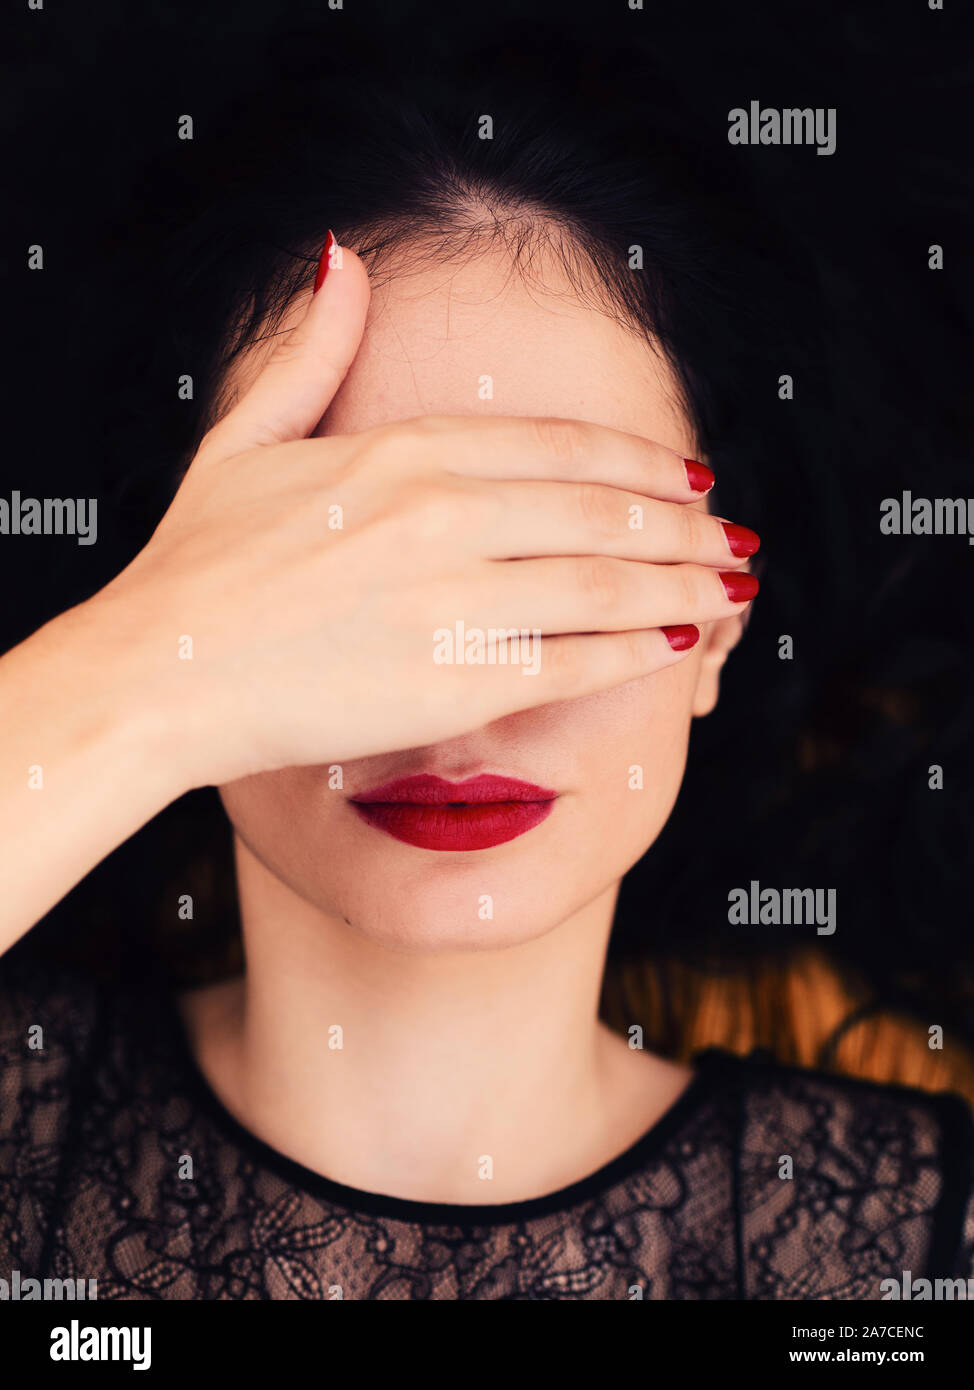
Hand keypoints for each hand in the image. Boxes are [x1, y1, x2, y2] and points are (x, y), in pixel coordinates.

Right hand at [94, 239, 758, 787]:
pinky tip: (682, 645)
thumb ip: (310, 352)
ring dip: (686, 582)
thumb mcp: (245, 438)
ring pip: (608, 580)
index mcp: (405, 452)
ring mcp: (455, 597)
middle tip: (735, 536)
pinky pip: (576, 658)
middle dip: (684, 524)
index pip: (560, 445)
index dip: (640, 462)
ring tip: (733, 586)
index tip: (689, 477)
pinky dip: (640, 650)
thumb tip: (341, 261)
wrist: (160, 672)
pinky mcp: (455, 679)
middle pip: (603, 509)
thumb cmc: (199, 563)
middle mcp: (444, 514)